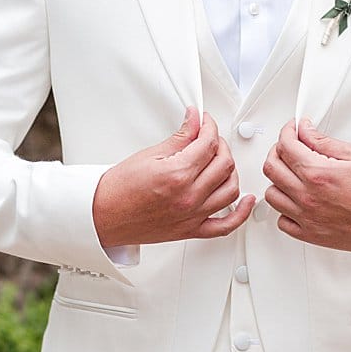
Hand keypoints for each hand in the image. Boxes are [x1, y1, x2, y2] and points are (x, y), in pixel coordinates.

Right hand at [93, 107, 254, 247]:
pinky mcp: (191, 230)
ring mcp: (192, 215)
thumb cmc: (119, 189)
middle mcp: (189, 196)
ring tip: (220, 161)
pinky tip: (247, 201)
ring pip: (231, 189)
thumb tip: (194, 121)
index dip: (210, 127)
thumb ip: (179, 138)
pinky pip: (225, 225)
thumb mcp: (150, 154)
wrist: (103, 216)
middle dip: (220, 145)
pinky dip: (242, 214)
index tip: (205, 122)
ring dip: (230, 171)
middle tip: (209, 138)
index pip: (208, 143)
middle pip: (224, 164)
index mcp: (178, 174)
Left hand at [262, 118, 350, 251]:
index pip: (285, 146)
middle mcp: (308, 196)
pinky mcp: (310, 234)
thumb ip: (323, 142)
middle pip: (271, 168)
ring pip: (272, 194)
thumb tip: (305, 131)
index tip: (292, 130)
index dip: (286, 132)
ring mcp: (307, 217)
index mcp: (318, 173)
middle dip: (277, 151)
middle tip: (289, 147)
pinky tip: (297, 200)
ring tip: (293, 174)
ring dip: (279, 180)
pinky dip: (285, 209)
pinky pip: (282, 221)